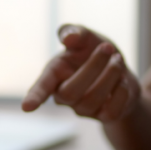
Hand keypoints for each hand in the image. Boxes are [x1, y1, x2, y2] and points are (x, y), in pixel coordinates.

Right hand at [23, 24, 140, 122]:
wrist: (121, 70)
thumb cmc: (94, 53)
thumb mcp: (86, 37)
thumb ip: (75, 33)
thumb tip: (68, 38)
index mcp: (54, 75)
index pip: (41, 88)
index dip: (34, 97)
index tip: (26, 108)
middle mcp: (64, 96)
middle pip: (70, 92)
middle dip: (93, 67)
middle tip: (108, 48)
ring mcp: (83, 109)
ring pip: (93, 100)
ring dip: (111, 75)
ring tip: (118, 60)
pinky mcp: (104, 117)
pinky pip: (112, 110)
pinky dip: (123, 91)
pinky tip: (123, 81)